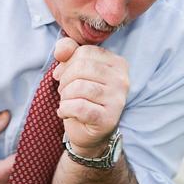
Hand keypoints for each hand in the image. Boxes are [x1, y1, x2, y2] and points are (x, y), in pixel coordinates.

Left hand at [53, 38, 128, 156]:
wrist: (89, 132)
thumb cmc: (82, 97)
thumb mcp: (74, 69)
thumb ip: (68, 51)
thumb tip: (61, 51)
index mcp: (118, 63)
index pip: (85, 52)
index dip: (67, 63)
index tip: (61, 75)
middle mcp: (122, 80)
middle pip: (81, 67)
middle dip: (65, 79)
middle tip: (63, 91)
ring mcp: (118, 100)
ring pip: (79, 87)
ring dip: (65, 95)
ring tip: (66, 101)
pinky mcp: (109, 118)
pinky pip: (79, 107)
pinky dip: (65, 109)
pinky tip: (65, 112)